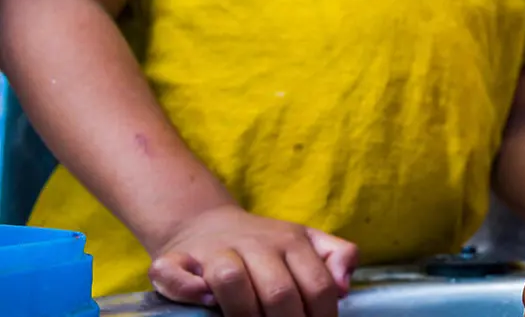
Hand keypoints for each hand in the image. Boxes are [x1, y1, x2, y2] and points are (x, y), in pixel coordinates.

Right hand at [148, 204, 357, 316]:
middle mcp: (255, 243)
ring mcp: (214, 250)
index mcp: (291, 242)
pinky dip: (189, 291)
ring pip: (231, 279)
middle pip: (278, 290)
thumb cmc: (264, 245)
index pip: (317, 285)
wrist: (206, 224)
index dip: (321, 316)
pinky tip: (206, 301)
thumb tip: (343, 285)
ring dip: (243, 313)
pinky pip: (175, 275)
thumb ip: (336, 255)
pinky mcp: (175, 259)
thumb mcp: (307, 241)